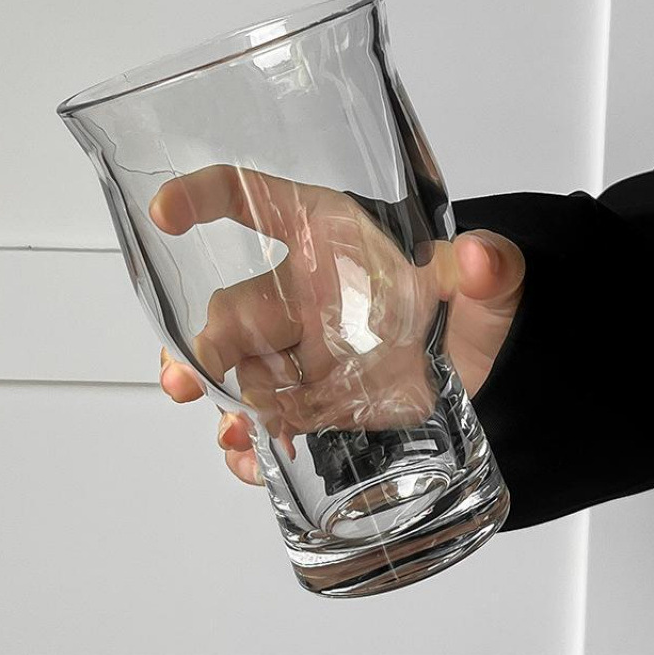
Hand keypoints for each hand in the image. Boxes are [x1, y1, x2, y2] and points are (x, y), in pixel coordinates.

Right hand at [153, 166, 524, 484]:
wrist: (480, 371)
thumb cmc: (472, 310)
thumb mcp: (487, 287)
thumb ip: (488, 270)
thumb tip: (485, 258)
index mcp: (327, 239)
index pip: (256, 202)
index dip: (208, 197)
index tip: (165, 213)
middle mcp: (300, 293)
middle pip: (236, 308)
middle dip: (209, 343)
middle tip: (193, 377)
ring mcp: (298, 351)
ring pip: (241, 369)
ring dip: (224, 398)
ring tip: (229, 429)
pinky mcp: (309, 401)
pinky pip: (265, 417)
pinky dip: (252, 440)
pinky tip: (250, 456)